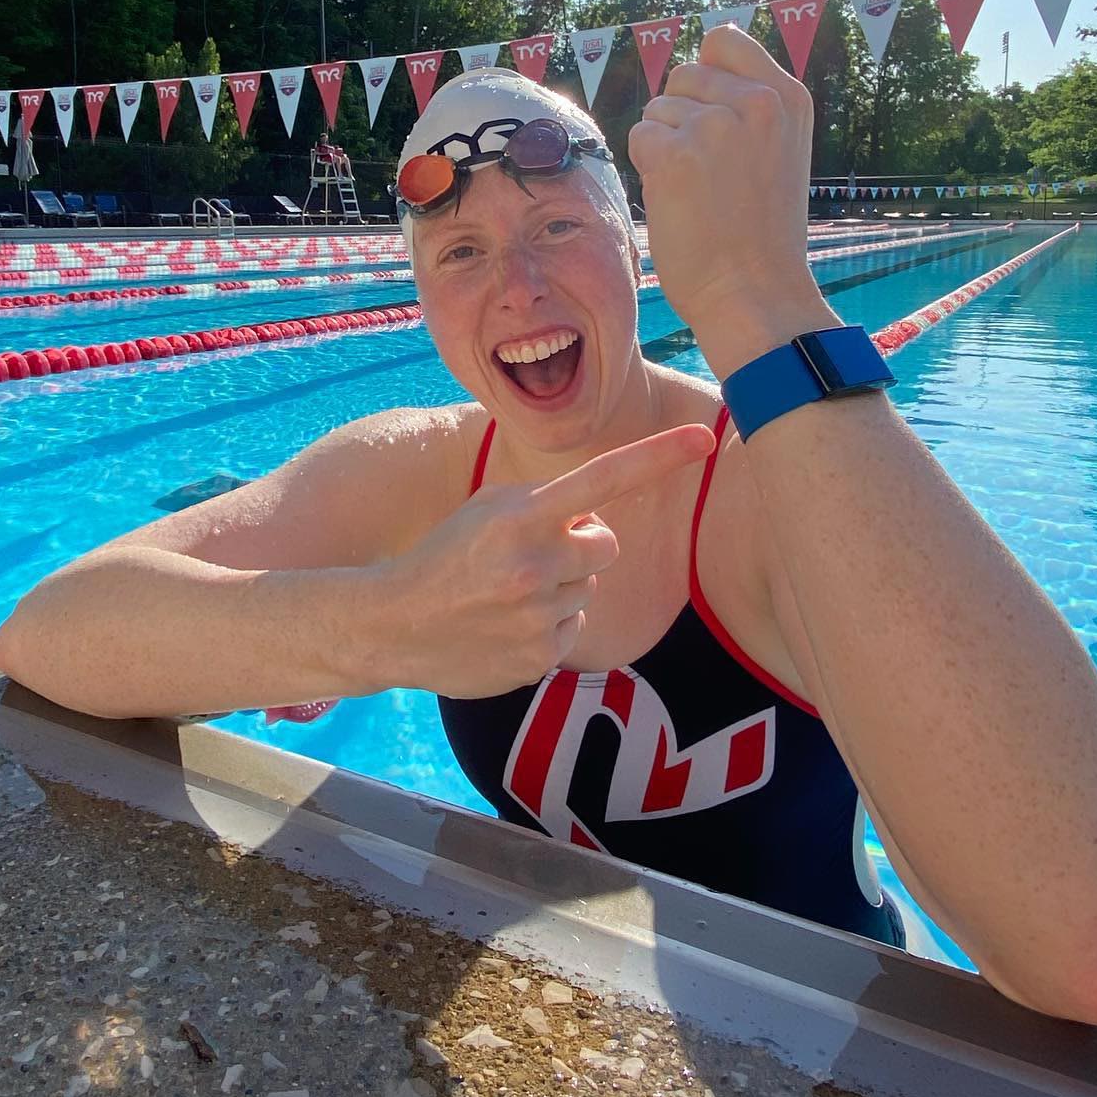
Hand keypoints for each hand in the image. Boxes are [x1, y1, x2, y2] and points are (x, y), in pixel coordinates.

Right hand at [384, 424, 715, 697]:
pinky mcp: (540, 658)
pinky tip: (506, 625)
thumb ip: (546, 507)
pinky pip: (574, 629)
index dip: (659, 456)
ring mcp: (539, 615)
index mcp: (520, 515)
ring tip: (507, 594)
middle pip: (607, 546)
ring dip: (561, 589)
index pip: (604, 478)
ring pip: (588, 591)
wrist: (391, 624)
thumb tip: (599, 532)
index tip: (705, 438)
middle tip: (531, 556)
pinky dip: (549, 627)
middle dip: (582, 547)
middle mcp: (535, 563)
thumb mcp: (487, 509)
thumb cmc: (446, 556)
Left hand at [629, 25, 825, 351]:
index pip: (723, 39)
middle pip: (682, 77)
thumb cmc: (762, 235)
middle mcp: (755, 102)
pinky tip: (678, 202)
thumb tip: (695, 71)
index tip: (708, 113)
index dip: (703, 73)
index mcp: (787, 97)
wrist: (755, 294)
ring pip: (657, 111)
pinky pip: (639, 138)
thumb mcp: (781, 152)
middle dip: (681, 118)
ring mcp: (715, 125)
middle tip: (708, 174)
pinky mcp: (674, 154)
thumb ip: (748, 108)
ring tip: (699, 193)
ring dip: (664, 148)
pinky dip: (647, 170)